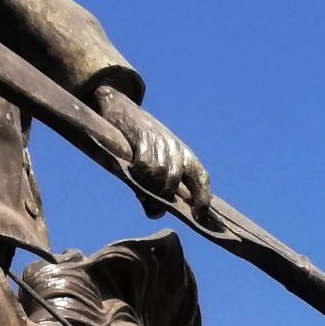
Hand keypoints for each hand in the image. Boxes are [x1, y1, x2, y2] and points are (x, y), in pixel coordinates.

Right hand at [92, 85, 208, 214]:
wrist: (121, 110)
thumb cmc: (140, 145)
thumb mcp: (154, 164)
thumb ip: (155, 191)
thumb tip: (155, 213)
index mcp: (185, 156)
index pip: (202, 178)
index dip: (203, 197)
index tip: (198, 215)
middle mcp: (176, 148)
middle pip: (175, 180)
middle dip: (162, 196)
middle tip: (150, 202)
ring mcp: (160, 141)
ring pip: (159, 173)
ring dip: (148, 186)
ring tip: (139, 188)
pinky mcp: (142, 136)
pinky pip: (144, 163)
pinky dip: (138, 174)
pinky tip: (133, 173)